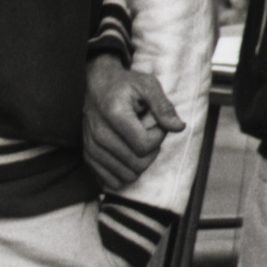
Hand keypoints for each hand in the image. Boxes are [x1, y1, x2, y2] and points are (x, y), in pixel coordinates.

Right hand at [84, 57, 176, 189]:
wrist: (96, 85)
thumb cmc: (124, 85)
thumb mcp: (148, 85)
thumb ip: (163, 106)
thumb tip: (178, 127)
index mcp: (114, 114)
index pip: (145, 145)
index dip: (159, 136)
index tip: (156, 122)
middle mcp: (99, 133)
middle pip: (137, 164)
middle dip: (151, 151)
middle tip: (148, 133)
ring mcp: (91, 147)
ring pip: (127, 175)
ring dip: (139, 162)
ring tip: (136, 142)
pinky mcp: (88, 156)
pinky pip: (112, 181)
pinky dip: (125, 172)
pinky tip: (127, 155)